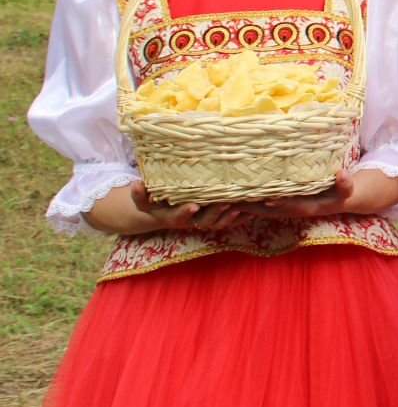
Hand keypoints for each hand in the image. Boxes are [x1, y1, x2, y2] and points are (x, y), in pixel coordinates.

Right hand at [129, 181, 245, 231]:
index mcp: (174, 217)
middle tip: (225, 202)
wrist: (165, 214)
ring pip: (219, 223)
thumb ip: (140, 195)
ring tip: (241, 205)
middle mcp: (191, 222)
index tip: (194, 205)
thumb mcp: (145, 202)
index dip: (186, 212)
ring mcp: (204, 221)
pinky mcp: (215, 220)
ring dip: (230, 216)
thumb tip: (136, 183)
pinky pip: (229, 222)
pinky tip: (251, 210)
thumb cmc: (155, 205)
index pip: (179, 216)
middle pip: (205, 221)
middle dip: (215, 212)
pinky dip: (240, 218)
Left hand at [238, 170, 354, 218]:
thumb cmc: (341, 194)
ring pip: (262, 211)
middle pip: (270, 211)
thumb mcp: (347, 191)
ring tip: (226, 201)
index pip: (293, 205)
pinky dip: (247, 204)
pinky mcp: (280, 206)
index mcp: (308, 207)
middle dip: (254, 207)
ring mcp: (285, 209)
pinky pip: (261, 207)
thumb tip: (342, 174)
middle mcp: (293, 210)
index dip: (281, 203)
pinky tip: (232, 199)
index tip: (268, 199)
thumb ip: (345, 184)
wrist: (337, 202)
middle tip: (236, 202)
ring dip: (246, 207)